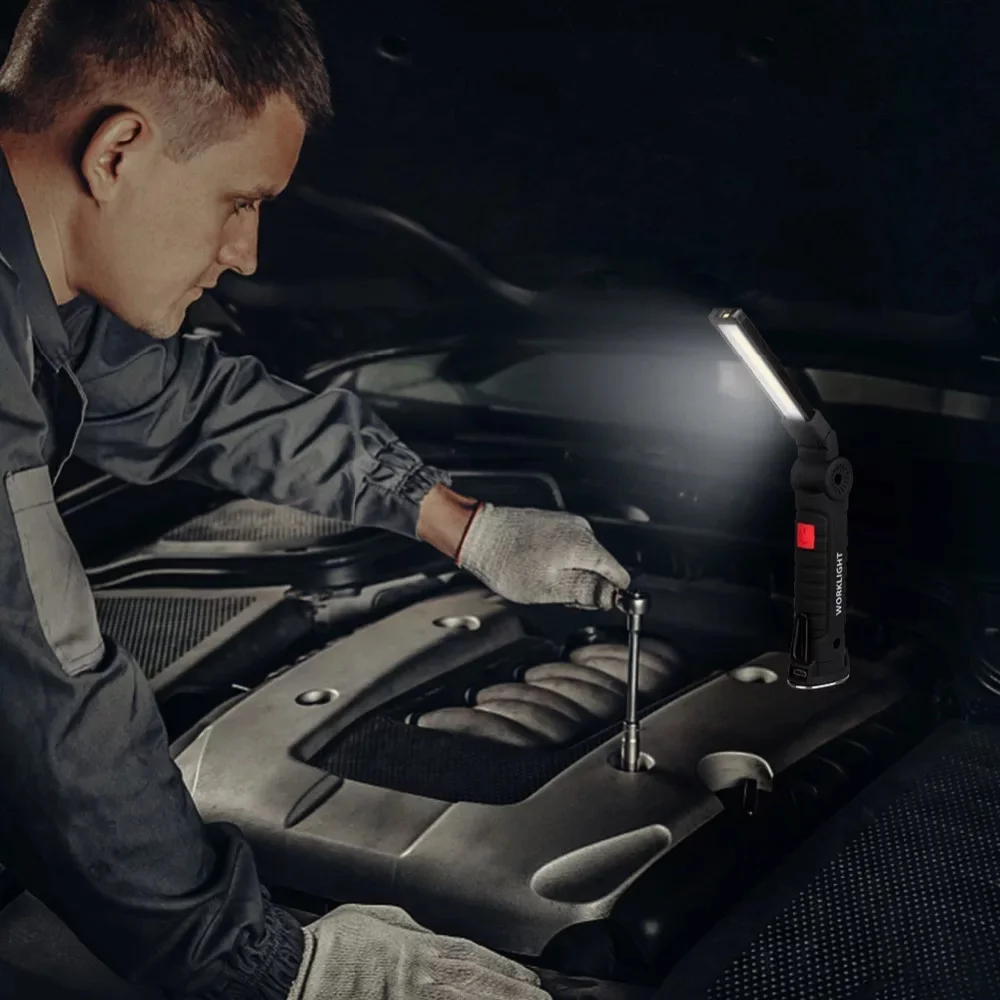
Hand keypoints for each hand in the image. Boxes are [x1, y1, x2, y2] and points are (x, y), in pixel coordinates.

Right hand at [287, 904, 550, 999]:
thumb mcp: (376, 918)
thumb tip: (429, 938)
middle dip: (515, 996)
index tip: (530, 982)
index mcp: (419, 949)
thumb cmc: (329, 946)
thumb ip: (410, 930)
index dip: (506, 971)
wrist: (295, 972)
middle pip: (481, 988)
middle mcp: (424, 979)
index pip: (475, 959)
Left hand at [456, 503, 630, 609]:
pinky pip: (570, 548)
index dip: (612, 594)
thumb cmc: (506, 562)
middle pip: (602, 567)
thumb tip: (614, 597)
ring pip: (585, 558)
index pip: (618, 573)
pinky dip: (561, 562)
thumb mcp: (549, 588)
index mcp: (584, 545)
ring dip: (572, 575)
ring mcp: (567, 523)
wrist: (478, 534)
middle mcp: (581, 529)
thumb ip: (586, 592)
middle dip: (588, 586)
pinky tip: (539, 568)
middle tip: (560, 595)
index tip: (597, 604)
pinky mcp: (554, 522)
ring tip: (545, 581)